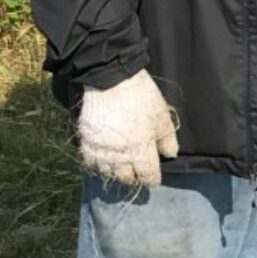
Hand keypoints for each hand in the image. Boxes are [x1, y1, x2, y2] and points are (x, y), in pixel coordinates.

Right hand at [78, 72, 178, 186]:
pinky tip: (105, 159)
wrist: (110, 78)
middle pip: (126, 178)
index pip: (147, 175)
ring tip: (122, 166)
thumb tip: (170, 155)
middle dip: (134, 177)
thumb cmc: (141, 96)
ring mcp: (100, 150)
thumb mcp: (161, 115)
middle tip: (138, 171)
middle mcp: (118, 155)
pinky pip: (91, 162)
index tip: (154, 179)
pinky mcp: (85, 142)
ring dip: (116, 172)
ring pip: (108, 172)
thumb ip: (167, 139)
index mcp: (139, 149)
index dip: (152, 179)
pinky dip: (99, 164)